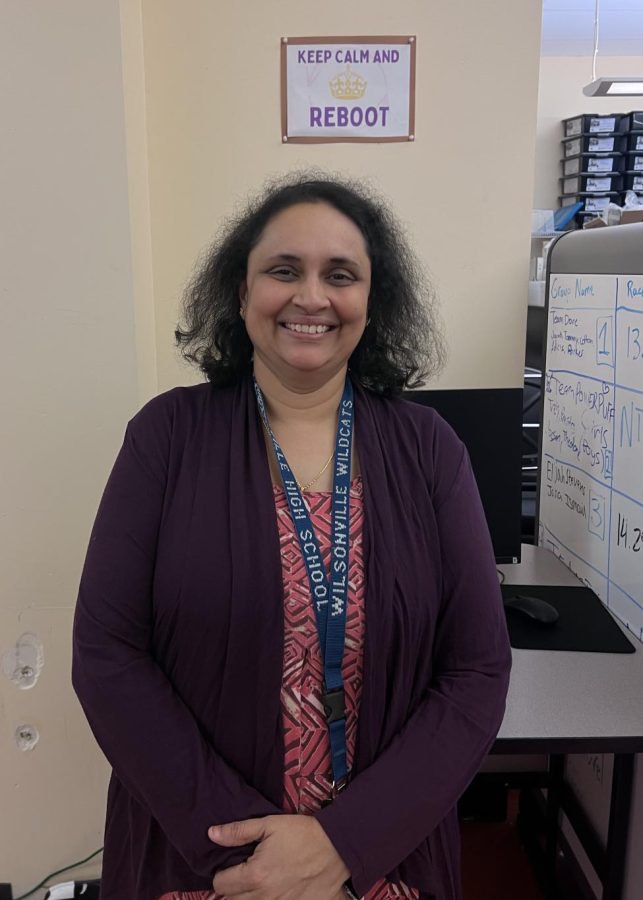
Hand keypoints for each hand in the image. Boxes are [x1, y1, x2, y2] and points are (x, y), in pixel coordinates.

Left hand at [208, 814, 349, 898]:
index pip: (220, 885)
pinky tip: (270, 891)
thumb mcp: (269, 825)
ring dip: (246, 898)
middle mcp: (264, 898)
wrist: (337, 848)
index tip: (230, 866)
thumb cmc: (302, 834)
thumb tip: (211, 834)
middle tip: (240, 876)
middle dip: (231, 890)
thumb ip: (238, 831)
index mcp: (255, 876)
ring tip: (255, 885)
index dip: (221, 874)